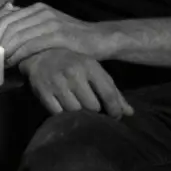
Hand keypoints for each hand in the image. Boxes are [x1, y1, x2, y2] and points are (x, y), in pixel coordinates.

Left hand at [0, 2, 101, 64]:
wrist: (100, 38)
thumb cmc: (73, 37)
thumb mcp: (50, 27)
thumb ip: (31, 29)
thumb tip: (9, 38)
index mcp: (36, 8)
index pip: (6, 17)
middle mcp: (40, 11)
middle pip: (8, 25)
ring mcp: (49, 21)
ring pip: (17, 35)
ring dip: (3, 50)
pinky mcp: (57, 34)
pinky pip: (30, 44)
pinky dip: (18, 54)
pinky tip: (11, 64)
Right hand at [20, 49, 134, 117]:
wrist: (40, 53)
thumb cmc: (73, 63)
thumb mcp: (94, 70)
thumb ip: (112, 91)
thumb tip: (129, 113)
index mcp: (89, 66)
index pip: (108, 94)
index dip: (115, 110)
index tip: (115, 117)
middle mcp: (73, 73)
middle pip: (92, 106)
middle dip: (95, 111)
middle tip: (93, 110)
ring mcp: (57, 83)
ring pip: (75, 111)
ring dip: (79, 114)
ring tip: (79, 109)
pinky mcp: (43, 92)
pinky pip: (58, 114)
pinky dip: (63, 115)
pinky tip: (65, 108)